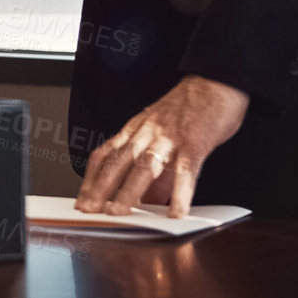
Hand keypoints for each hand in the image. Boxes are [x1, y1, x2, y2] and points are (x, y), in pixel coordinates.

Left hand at [76, 75, 249, 217]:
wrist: (213, 83)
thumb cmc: (187, 108)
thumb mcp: (161, 132)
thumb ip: (153, 167)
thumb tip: (146, 200)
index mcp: (135, 129)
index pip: (105, 154)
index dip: (91, 178)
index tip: (83, 199)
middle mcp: (146, 132)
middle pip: (118, 162)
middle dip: (100, 188)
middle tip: (90, 210)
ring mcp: (169, 138)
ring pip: (144, 166)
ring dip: (129, 191)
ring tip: (119, 213)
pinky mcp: (194, 143)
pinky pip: (185, 170)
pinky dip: (180, 193)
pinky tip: (176, 212)